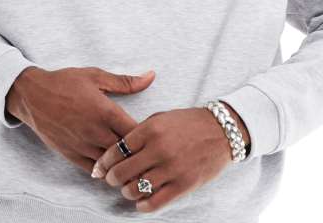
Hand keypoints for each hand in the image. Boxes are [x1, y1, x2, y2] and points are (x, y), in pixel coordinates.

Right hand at [6, 66, 154, 173]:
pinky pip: (93, 170)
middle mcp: (95, 131)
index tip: (153, 132)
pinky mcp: (70, 154)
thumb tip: (151, 76)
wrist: (32, 95)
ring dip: (122, 163)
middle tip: (146, 149)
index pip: (135, 131)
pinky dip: (105, 169)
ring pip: (110, 164)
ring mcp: (82, 145)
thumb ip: (126, 81)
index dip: (147, 135)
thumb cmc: (66, 82)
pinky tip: (112, 162)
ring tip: (132, 159)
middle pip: (126, 152)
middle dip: (138, 152)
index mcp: (105, 111)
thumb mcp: (96, 76)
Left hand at [91, 106, 233, 212]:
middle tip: (111, 179)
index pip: (117, 149)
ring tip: (128, 189)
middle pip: (122, 172)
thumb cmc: (188, 123)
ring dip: (126, 192)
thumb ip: (140, 131)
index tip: (100, 167)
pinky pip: (154, 203)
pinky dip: (142, 205)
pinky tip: (141, 201)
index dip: (105, 161)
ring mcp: (172, 168)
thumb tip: (118, 149)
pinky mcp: (183, 185)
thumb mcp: (162, 117)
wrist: (221, 131)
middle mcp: (159, 149)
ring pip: (135, 189)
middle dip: (111, 179)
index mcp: (151, 129)